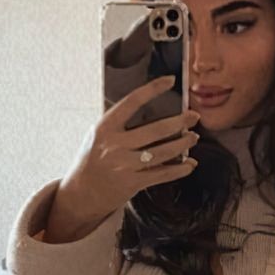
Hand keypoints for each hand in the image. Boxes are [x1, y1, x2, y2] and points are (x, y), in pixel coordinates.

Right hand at [45, 77, 199, 240]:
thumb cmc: (92, 160)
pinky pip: (162, 174)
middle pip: (155, 130)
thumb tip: (154, 112)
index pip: (132, 102)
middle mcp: (114, 145)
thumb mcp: (98, 136)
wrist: (80, 194)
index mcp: (105, 128)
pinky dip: (179, 169)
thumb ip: (120, 125)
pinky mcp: (132, 184)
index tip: (170, 81)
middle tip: (194, 116)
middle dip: (180, 122)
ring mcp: (124, 166)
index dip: (152, 89)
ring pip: (162, 152)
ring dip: (182, 144)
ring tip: (193, 138)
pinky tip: (189, 164)